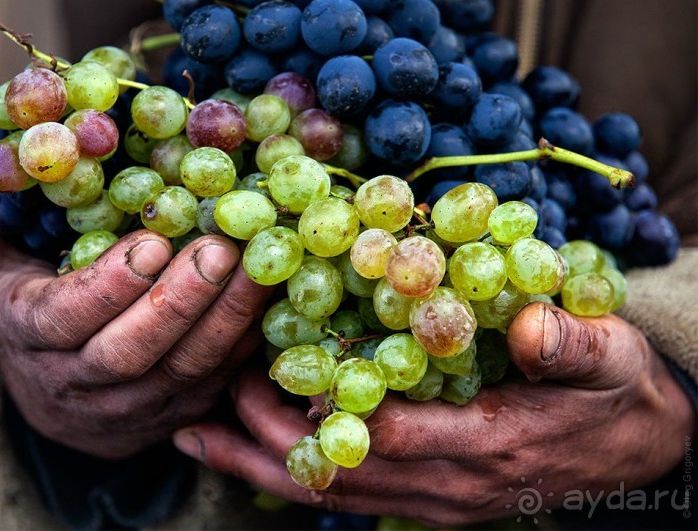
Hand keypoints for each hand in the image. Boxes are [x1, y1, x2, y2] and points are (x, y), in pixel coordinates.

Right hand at [0, 141, 273, 457]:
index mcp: (29, 336)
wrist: (55, 388)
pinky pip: (216, 382)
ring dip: (224, 320)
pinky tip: (268, 295)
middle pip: (131, 352)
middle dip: (177, 302)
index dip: (108, 287)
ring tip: (256, 264)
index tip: (151, 242)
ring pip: (182, 371)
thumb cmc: (25, 305)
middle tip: (218, 248)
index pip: (66, 320)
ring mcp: (133, 405)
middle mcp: (78, 381)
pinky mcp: (176, 410)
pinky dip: (244, 340)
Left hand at [172, 301, 694, 525]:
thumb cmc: (613, 394)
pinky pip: (348, 494)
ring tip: (197, 435)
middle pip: (342, 473)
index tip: (272, 372)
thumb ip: (574, 346)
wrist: (631, 448)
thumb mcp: (611, 360)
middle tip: (213, 393)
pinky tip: (249, 451)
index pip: (393, 437)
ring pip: (334, 494)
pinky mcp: (426, 498)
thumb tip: (532, 328)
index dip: (328, 408)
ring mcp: (434, 501)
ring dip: (262, 467)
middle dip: (270, 439)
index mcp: (488, 447)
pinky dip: (293, 474)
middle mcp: (449, 487)